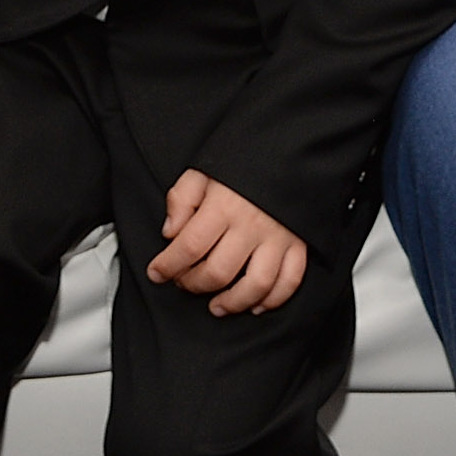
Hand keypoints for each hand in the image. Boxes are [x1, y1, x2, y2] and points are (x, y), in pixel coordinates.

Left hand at [146, 170, 307, 315]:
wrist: (285, 149)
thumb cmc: (241, 161)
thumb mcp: (202, 170)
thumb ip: (181, 200)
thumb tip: (170, 233)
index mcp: (224, 205)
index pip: (189, 247)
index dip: (168, 265)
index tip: (156, 272)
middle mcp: (251, 225)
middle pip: (218, 272)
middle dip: (194, 285)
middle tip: (183, 283)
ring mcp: (278, 237)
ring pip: (256, 285)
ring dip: (233, 303)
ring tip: (216, 306)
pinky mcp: (299, 244)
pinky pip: (289, 281)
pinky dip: (273, 300)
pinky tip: (255, 305)